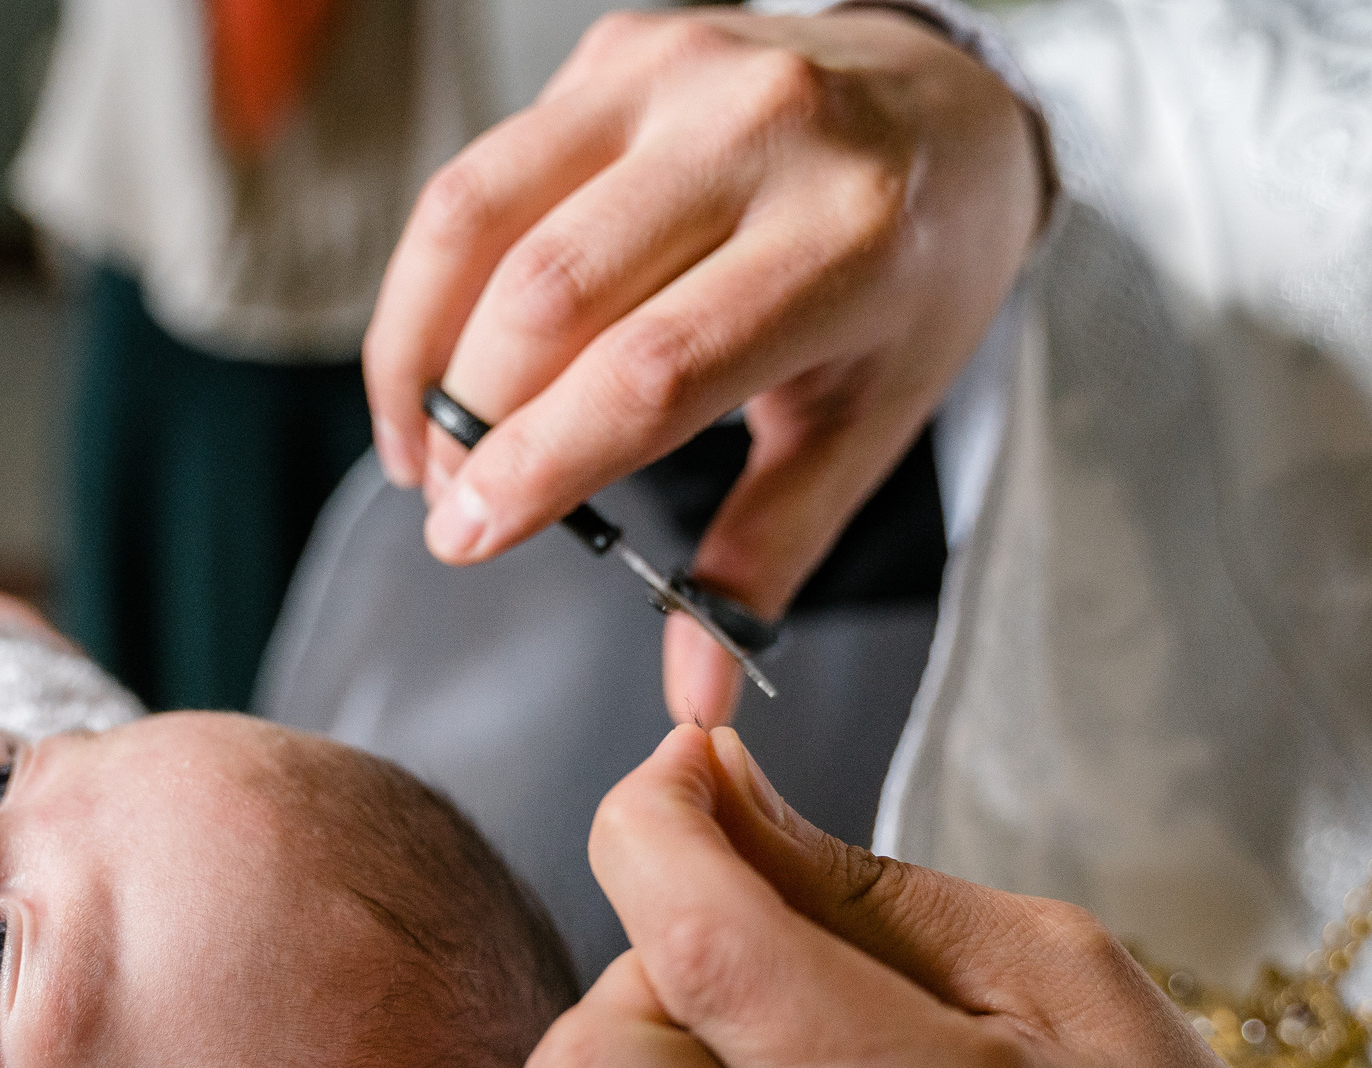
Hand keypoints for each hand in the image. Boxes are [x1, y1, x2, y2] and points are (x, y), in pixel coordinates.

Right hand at [365, 9, 1042, 724]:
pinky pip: (487, 170)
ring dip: (421, 345)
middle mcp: (759, 133)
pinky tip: (449, 351)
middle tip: (450, 506)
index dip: (538, 466)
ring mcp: (682, 69)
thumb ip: (769, 556)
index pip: (650, 370)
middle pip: (549, 295)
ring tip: (420, 440)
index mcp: (846, 242)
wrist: (951, 107)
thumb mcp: (869, 424)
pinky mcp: (623, 46)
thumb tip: (691, 699)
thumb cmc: (912, 278)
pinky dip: (440, 277)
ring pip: (482, 214)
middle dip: (471, 421)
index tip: (468, 536)